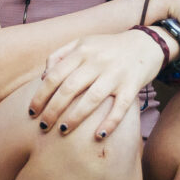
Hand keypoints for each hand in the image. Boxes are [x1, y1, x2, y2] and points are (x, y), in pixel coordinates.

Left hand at [29, 30, 165, 138]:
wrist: (147, 43)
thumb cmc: (108, 48)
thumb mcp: (83, 43)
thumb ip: (61, 55)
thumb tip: (43, 77)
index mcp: (82, 51)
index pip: (54, 76)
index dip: (40, 96)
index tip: (31, 112)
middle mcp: (97, 62)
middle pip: (69, 89)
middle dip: (53, 110)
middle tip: (43, 126)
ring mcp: (116, 74)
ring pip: (92, 99)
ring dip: (75, 118)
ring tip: (62, 131)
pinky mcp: (132, 86)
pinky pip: (120, 107)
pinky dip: (110, 122)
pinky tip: (98, 135)